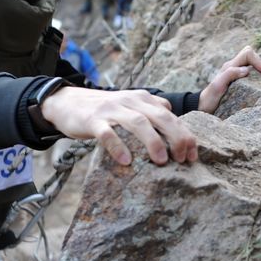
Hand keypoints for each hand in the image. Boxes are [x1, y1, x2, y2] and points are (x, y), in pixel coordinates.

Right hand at [40, 87, 197, 165]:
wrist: (67, 102)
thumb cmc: (105, 110)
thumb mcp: (131, 106)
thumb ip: (152, 112)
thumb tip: (176, 124)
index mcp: (143, 99)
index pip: (171, 115)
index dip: (185, 135)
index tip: (193, 156)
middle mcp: (131, 101)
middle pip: (161, 117)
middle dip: (176, 137)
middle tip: (183, 159)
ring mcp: (111, 109)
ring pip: (138, 122)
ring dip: (152, 141)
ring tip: (161, 161)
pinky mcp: (93, 120)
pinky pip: (107, 133)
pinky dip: (118, 147)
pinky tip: (126, 161)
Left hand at [198, 46, 260, 113]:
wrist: (204, 107)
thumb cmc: (210, 98)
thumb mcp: (217, 85)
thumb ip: (229, 74)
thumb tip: (246, 70)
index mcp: (230, 66)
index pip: (248, 54)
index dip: (258, 61)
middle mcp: (234, 68)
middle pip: (252, 56)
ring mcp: (237, 75)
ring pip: (253, 65)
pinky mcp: (240, 83)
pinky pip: (252, 75)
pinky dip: (259, 78)